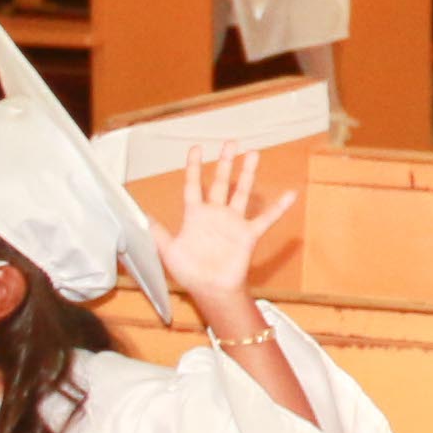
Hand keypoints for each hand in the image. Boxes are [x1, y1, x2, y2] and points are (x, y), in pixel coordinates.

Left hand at [160, 143, 298, 319]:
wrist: (210, 289)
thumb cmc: (189, 272)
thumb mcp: (168, 251)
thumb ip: (158, 233)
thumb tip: (142, 216)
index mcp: (195, 216)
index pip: (194, 185)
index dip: (194, 167)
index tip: (197, 148)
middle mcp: (215, 215)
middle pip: (221, 182)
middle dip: (225, 162)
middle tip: (230, 143)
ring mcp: (233, 223)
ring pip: (241, 193)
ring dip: (247, 175)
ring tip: (253, 154)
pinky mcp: (247, 234)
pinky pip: (265, 218)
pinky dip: (278, 207)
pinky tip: (290, 195)